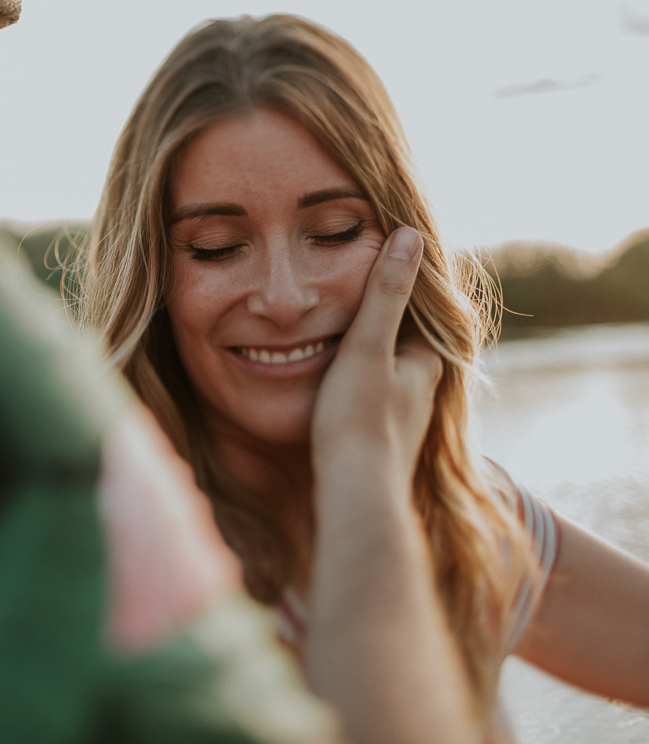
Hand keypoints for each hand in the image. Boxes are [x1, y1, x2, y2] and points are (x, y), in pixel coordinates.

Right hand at [311, 227, 441, 483]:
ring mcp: (406, 417)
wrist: (357, 491)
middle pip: (403, 341)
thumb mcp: (367, 346)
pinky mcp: (386, 440)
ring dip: (368, 355)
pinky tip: (336, 386)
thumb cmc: (359, 418)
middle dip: (382, 320)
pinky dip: (358, 382)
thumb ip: (385, 294)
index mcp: (425, 360)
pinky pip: (374, 397)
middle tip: (348, 293)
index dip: (397, 285)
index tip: (372, 259)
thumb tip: (409, 236)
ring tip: (334, 335)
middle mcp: (424, 388)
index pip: (417, 310)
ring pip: (389, 372)